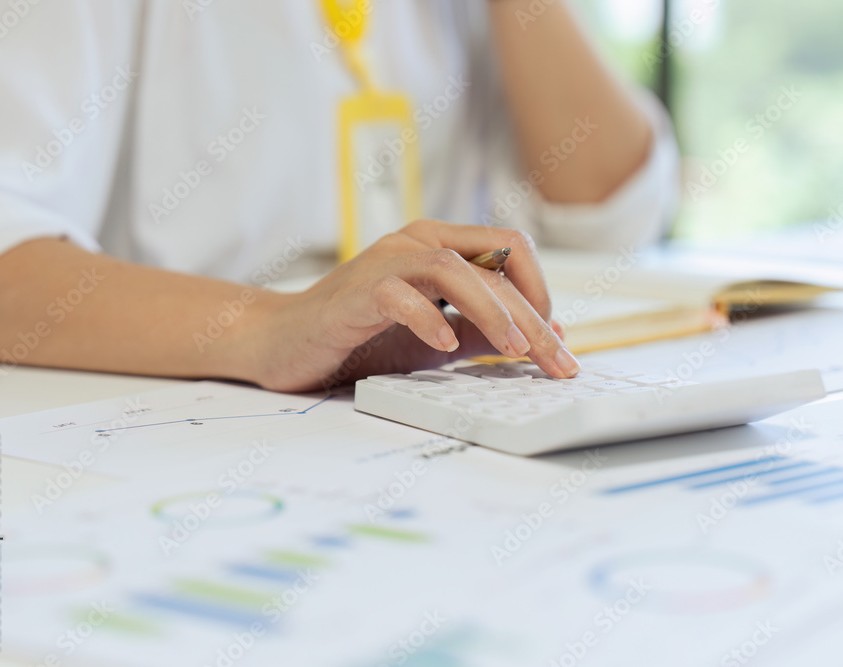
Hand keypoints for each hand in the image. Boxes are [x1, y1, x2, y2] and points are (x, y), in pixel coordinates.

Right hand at [251, 220, 577, 391]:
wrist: (285, 343)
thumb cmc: (363, 337)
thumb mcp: (439, 337)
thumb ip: (485, 331)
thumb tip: (546, 335)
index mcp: (442, 244)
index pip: (512, 250)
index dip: (542, 294)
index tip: (555, 344)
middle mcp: (417, 241)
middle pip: (494, 264)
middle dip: (533, 316)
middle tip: (557, 362)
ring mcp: (386, 261)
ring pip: (454, 268)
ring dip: (492, 310)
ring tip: (514, 350)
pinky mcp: (356, 291)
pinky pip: (400, 295)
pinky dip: (428, 319)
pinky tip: (446, 347)